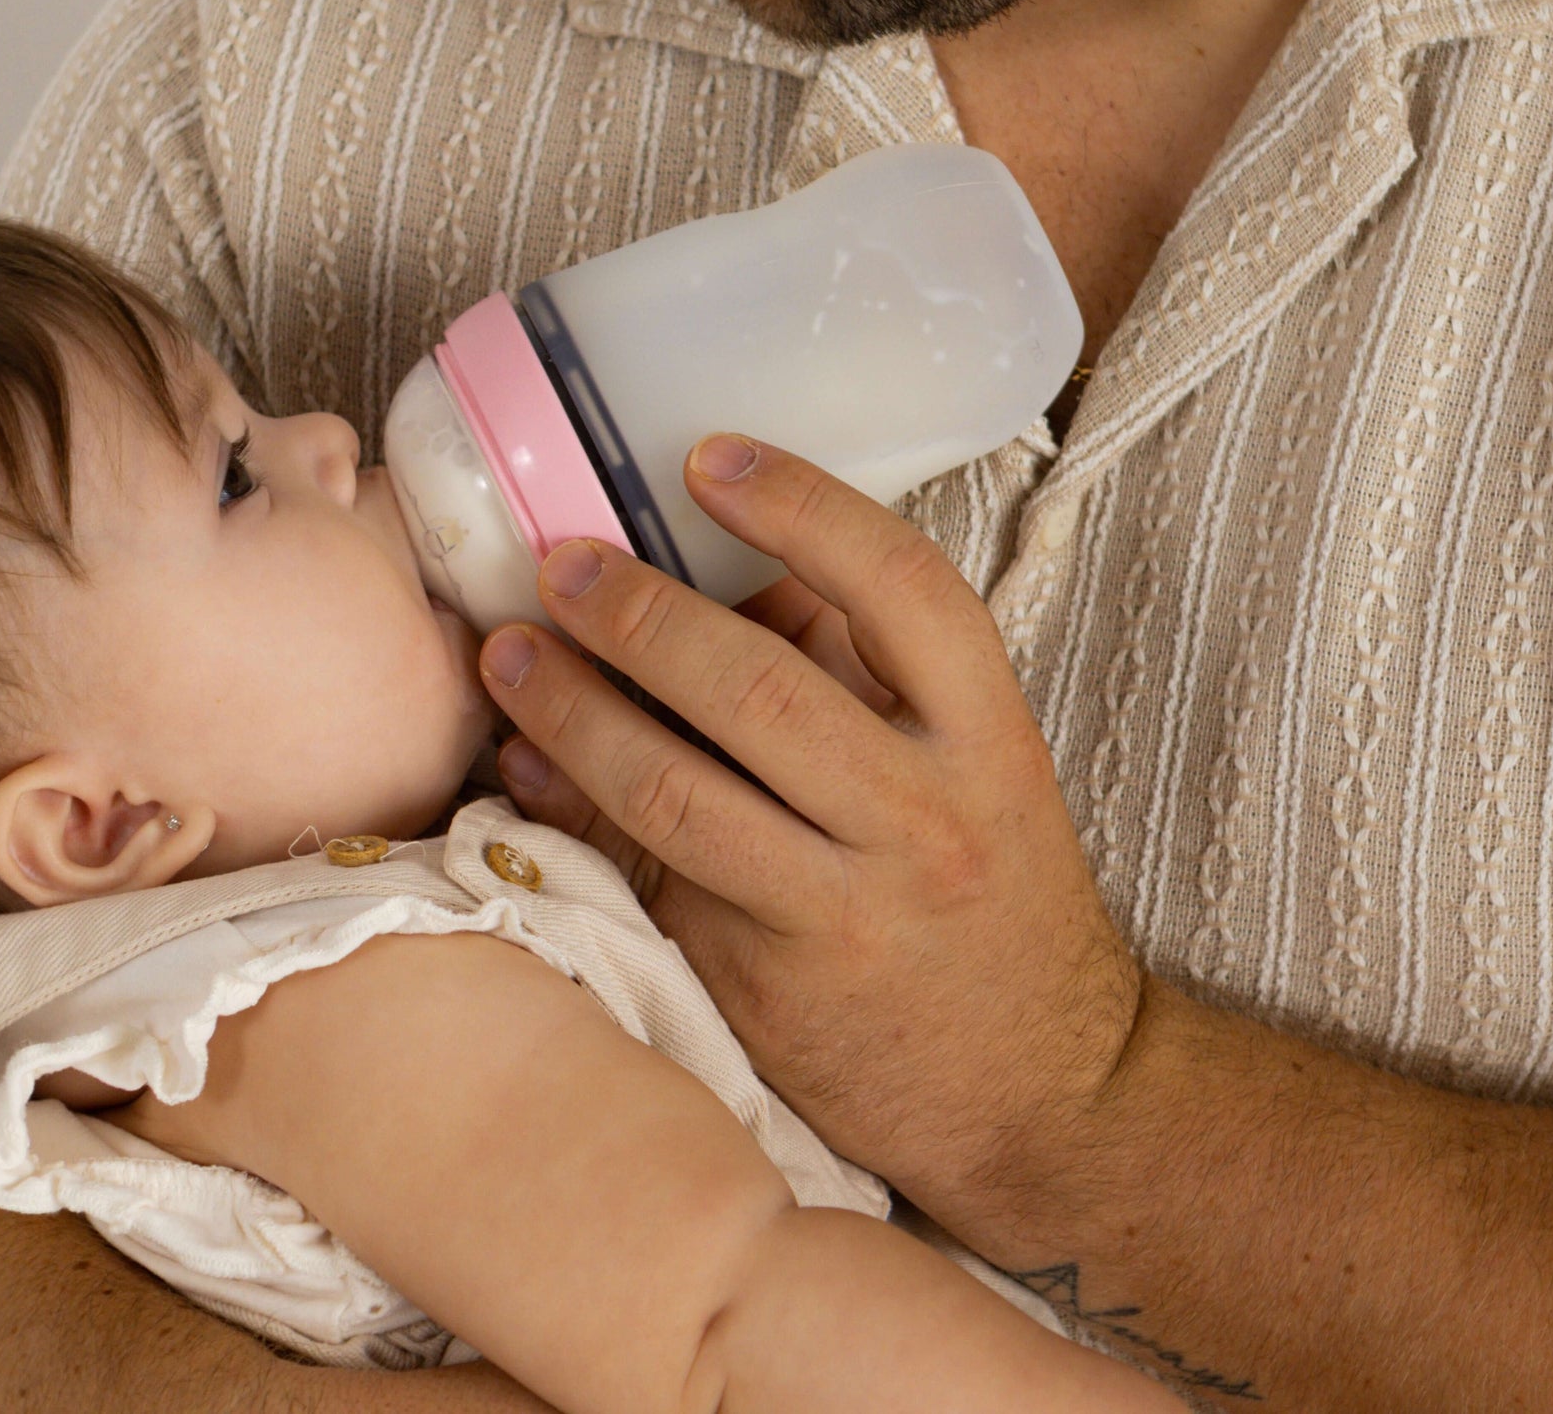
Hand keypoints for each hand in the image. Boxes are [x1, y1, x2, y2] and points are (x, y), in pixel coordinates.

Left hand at [479, 435, 1144, 1245]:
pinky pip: (650, 879)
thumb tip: (729, 574)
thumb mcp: (976, 771)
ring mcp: (843, 915)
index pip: (904, 591)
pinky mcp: (767, 990)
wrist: (1043, 1095)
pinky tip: (520, 767)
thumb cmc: (996, 904)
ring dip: (576, 713)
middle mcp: (924, 822)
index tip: (709, 458)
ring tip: (509, 654)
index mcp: (989, 741)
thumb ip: (869, 676)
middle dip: (641, 614)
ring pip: (681, 795)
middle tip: (559, 563)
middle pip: (762, 692)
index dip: (802, 508)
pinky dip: (574, 812)